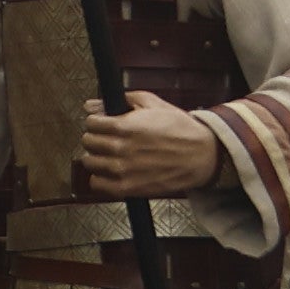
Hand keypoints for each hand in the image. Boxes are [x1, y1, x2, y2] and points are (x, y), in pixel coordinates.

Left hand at [74, 93, 221, 200]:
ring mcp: (123, 170)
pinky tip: (109, 172)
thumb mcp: (153, 103)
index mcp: (124, 126)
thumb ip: (122, 100)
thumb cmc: (181, 129)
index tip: (102, 123)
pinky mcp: (128, 188)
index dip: (96, 121)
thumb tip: (92, 104)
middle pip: (88, 142)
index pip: (91, 123)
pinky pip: (98, 184)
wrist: (201, 156)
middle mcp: (120, 148)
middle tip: (106, 138)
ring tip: (108, 155)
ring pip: (90, 163)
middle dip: (95, 137)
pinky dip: (99, 178)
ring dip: (96, 157)